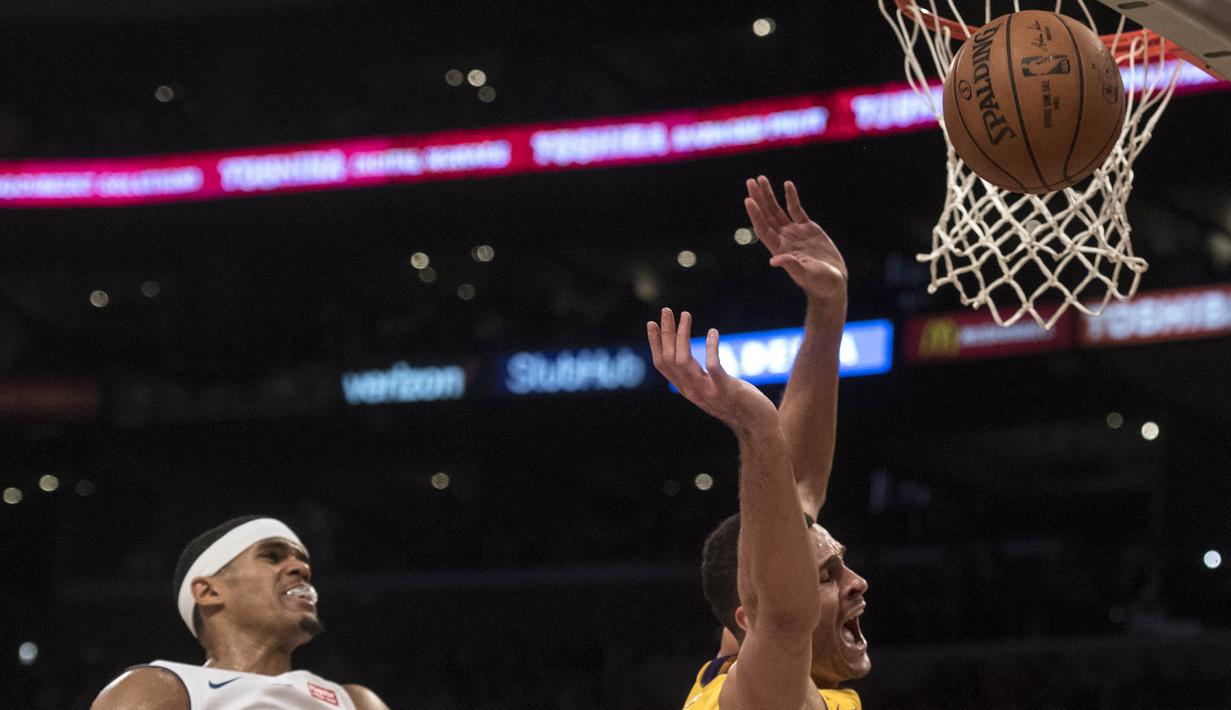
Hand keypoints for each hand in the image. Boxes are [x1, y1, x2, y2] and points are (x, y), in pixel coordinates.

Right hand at [646, 308, 777, 433]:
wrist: (757, 426)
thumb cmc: (736, 404)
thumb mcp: (709, 389)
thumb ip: (696, 377)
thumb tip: (685, 356)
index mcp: (686, 389)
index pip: (662, 364)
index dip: (655, 343)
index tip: (652, 323)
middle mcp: (692, 391)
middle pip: (670, 358)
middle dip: (666, 332)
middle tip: (667, 310)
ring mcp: (707, 392)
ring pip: (684, 360)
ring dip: (682, 335)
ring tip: (685, 315)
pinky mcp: (726, 390)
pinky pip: (713, 366)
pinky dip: (711, 347)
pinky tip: (713, 332)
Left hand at [744, 176, 847, 311]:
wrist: (833, 283)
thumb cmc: (820, 283)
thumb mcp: (807, 274)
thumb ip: (792, 266)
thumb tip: (774, 260)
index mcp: (780, 249)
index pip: (763, 228)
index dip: (755, 214)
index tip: (748, 199)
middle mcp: (784, 239)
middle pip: (766, 215)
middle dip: (758, 198)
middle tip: (751, 181)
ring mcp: (794, 233)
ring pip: (778, 210)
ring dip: (769, 195)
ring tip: (761, 179)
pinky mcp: (808, 229)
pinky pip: (796, 210)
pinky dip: (791, 197)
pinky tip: (787, 185)